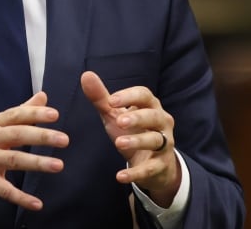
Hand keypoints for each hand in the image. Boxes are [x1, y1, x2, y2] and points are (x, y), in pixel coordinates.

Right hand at [0, 92, 68, 210]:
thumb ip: (21, 112)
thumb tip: (43, 96)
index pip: (16, 115)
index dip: (35, 114)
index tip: (54, 114)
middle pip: (17, 135)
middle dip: (41, 136)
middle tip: (64, 139)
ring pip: (14, 160)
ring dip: (37, 163)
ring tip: (58, 165)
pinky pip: (5, 190)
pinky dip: (21, 197)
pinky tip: (37, 203)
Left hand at [80, 71, 180, 205]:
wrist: (153, 164)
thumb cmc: (133, 131)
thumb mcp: (116, 115)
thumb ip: (102, 98)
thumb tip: (86, 75)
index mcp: (150, 106)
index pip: (145, 95)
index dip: (129, 96)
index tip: (112, 100)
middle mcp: (162, 122)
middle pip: (154, 116)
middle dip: (138, 117)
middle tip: (120, 120)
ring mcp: (164, 144)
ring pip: (156, 140)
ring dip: (138, 141)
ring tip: (119, 143)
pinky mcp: (161, 165)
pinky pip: (151, 168)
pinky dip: (136, 173)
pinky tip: (120, 176)